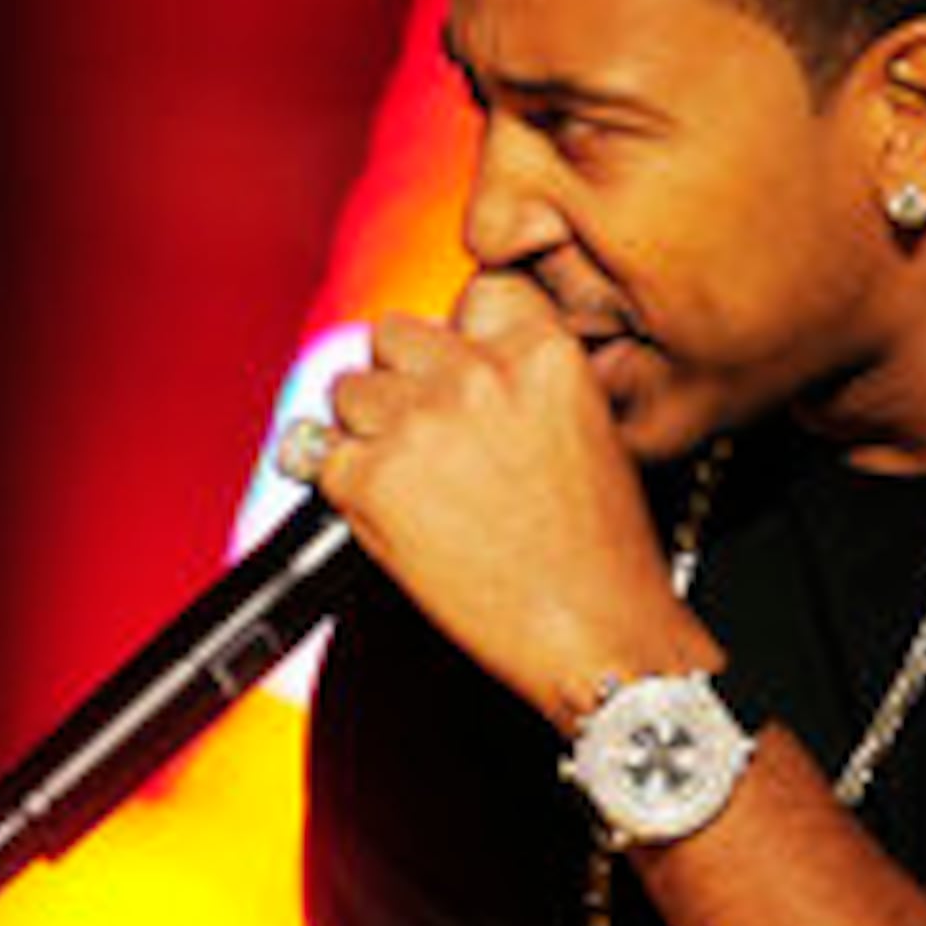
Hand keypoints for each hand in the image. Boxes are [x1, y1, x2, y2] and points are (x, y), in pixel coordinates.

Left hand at [311, 271, 718, 730]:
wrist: (598, 633)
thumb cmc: (600, 549)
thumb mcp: (582, 425)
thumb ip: (517, 378)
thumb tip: (447, 362)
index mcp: (541, 352)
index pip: (474, 292)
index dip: (463, 337)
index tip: (464, 372)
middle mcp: (477, 374)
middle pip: (394, 334)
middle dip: (404, 378)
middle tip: (433, 439)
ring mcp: (419, 424)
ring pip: (348, 389)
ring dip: (368, 429)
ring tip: (418, 484)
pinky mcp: (373, 480)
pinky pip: (325, 460)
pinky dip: (350, 490)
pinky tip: (402, 521)